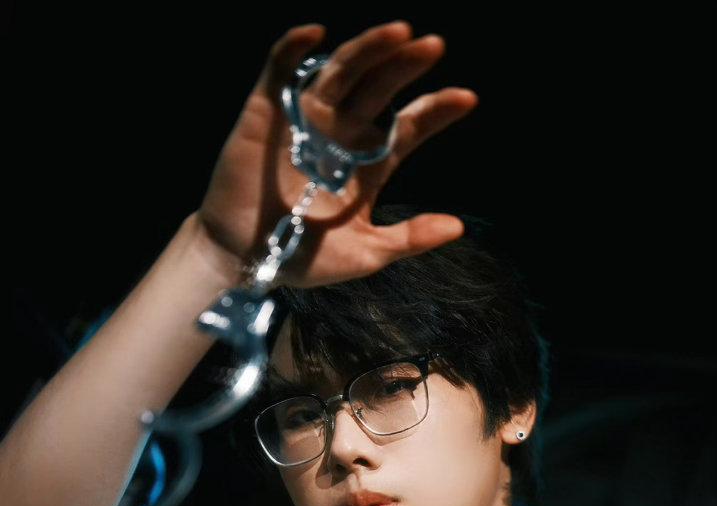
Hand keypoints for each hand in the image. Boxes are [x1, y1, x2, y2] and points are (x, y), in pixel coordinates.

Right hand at [195, 22, 477, 285]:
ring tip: (399, 32)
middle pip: (380, 88)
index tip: (467, 98)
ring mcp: (306, 119)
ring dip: (368, 48)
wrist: (246, 259)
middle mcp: (341, 134)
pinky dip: (294, 48)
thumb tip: (458, 227)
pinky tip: (317, 34)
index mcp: (368, 164)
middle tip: (433, 46)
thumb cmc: (304, 259)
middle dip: (407, 66)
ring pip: (342, 71)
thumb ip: (409, 239)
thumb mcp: (365, 254)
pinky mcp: (267, 113)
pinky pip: (280, 70)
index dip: (436, 109)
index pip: (408, 126)